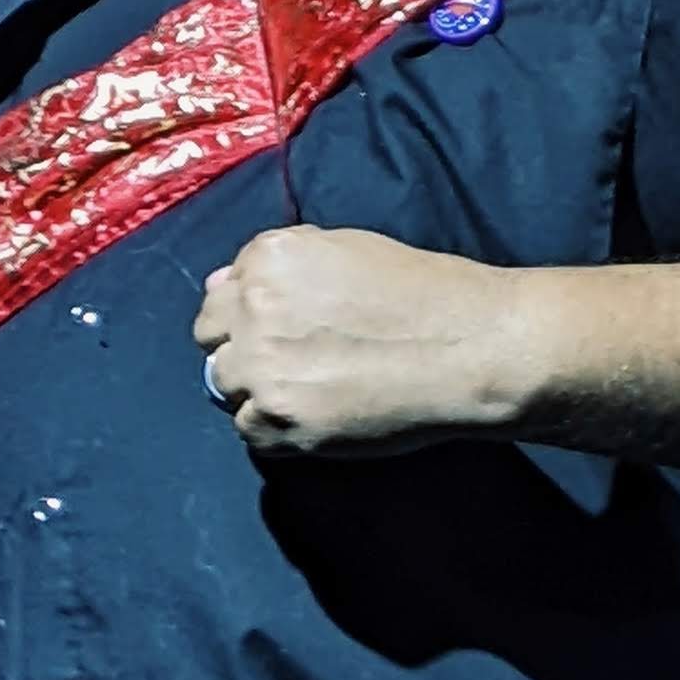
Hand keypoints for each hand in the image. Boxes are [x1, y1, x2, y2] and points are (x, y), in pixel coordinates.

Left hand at [194, 226, 519, 455]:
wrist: (469, 350)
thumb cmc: (422, 295)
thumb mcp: (347, 251)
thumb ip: (281, 266)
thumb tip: (221, 285)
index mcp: (270, 259)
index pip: (223, 290)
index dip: (252, 311)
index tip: (287, 326)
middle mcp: (256, 308)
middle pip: (211, 337)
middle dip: (241, 346)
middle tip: (293, 360)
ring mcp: (263, 367)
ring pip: (223, 384)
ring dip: (255, 388)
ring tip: (309, 389)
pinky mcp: (279, 420)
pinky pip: (248, 429)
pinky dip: (274, 427)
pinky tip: (317, 414)